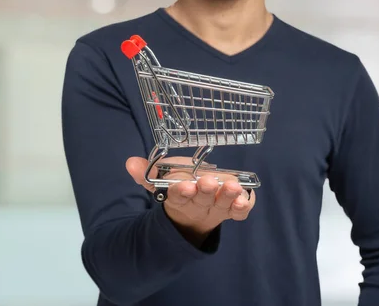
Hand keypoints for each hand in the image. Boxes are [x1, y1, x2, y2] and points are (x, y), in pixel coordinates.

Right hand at [126, 156, 255, 245]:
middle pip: (202, 201)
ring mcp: (216, 209)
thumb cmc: (178, 190)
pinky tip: (248, 194)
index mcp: (179, 198)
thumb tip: (131, 163)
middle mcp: (198, 205)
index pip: (178, 196)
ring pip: (222, 206)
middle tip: (208, 183)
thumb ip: (146, 173)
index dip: (182, 192)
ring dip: (228, 196)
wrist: (192, 215)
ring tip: (233, 187)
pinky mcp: (231, 210)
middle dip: (205, 192)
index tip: (186, 186)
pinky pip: (239, 212)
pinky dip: (244, 205)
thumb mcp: (159, 182)